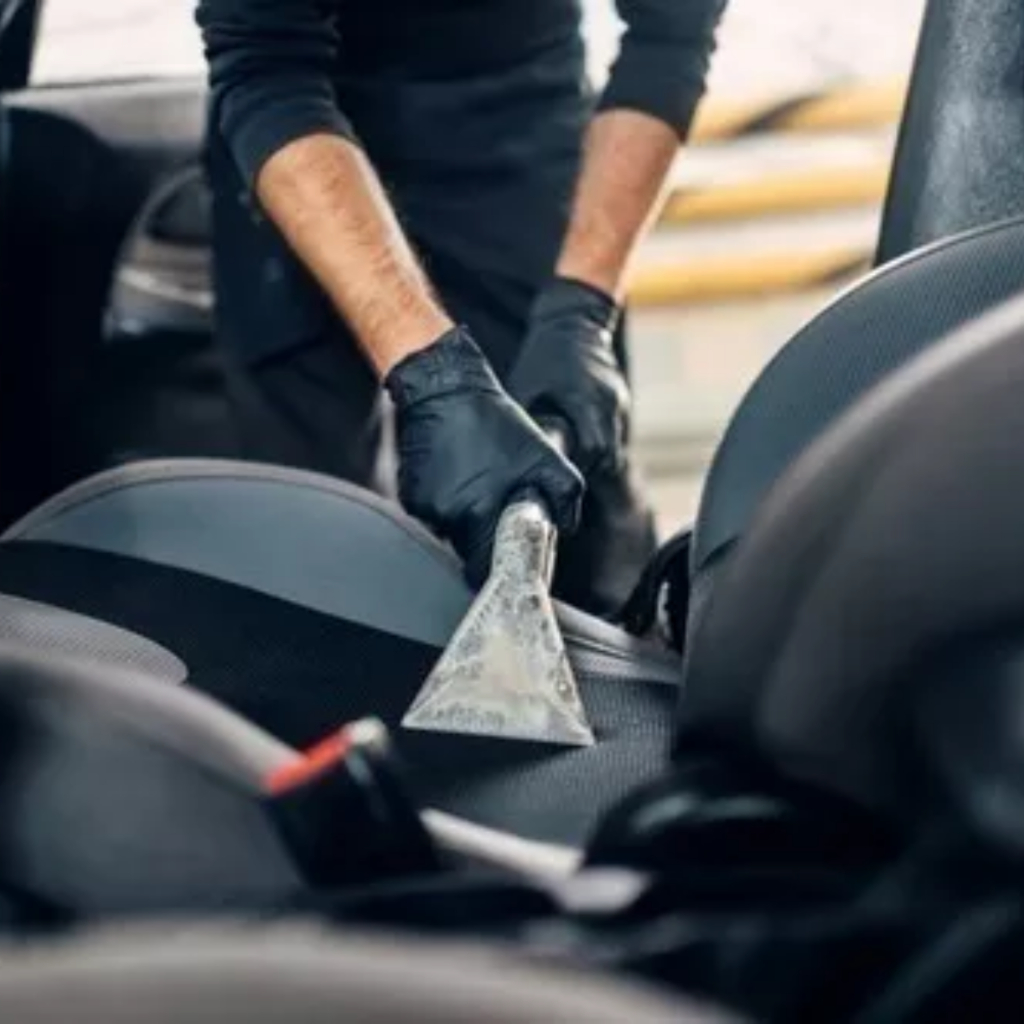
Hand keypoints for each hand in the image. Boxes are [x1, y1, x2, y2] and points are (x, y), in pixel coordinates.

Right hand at [386, 327, 583, 586]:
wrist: (443, 388)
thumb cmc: (493, 420)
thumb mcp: (544, 455)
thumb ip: (564, 497)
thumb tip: (565, 526)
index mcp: (478, 511)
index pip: (482, 568)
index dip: (496, 564)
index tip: (505, 551)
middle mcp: (445, 515)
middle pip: (465, 549)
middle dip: (483, 533)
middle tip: (497, 501)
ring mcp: (422, 505)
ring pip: (448, 529)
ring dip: (464, 515)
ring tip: (477, 480)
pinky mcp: (408, 493)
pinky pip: (431, 511)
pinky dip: (445, 500)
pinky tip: (456, 472)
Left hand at [508, 277, 629, 474]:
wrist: (574, 321)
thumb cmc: (542, 356)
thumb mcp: (524, 388)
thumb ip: (523, 423)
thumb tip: (509, 458)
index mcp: (587, 400)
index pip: (594, 449)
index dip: (578, 468)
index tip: (559, 477)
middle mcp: (609, 402)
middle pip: (608, 455)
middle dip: (588, 470)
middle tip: (564, 478)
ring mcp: (619, 401)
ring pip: (614, 446)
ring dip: (595, 458)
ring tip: (571, 465)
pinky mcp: (621, 400)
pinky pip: (614, 432)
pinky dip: (599, 443)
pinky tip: (579, 444)